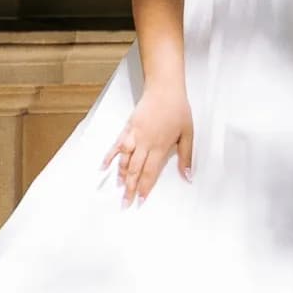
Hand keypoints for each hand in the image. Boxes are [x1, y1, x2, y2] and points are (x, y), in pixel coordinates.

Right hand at [103, 78, 193, 204]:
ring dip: (120, 175)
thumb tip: (188, 176)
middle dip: (130, 188)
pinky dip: (109, 157)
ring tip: (118, 188)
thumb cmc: (178, 109)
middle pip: (135, 170)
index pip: (150, 172)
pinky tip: (104, 167)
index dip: (144, 188)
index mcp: (160, 146)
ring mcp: (134, 135)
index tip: (140, 200)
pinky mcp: (128, 128)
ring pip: (124, 160)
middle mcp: (145, 143)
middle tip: (125, 203)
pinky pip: (116, 145)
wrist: (164, 89)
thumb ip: (186, 156)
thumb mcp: (188, 133)